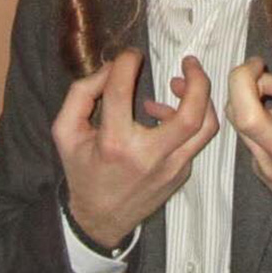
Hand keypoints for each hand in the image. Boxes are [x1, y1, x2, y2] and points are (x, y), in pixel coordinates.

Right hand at [52, 49, 218, 246]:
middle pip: (191, 115)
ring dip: (201, 98)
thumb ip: (82, 94)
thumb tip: (111, 67)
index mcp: (114, 144)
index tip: (130, 55)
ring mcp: (171, 168)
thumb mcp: (66, 132)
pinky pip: (194, 140)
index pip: (121, 93)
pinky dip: (187, 119)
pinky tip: (164, 113)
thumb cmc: (82, 171)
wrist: (101, 218)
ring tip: (179, 83)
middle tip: (188, 61)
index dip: (126, 64)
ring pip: (205, 128)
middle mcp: (149, 156)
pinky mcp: (181, 173)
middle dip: (197, 81)